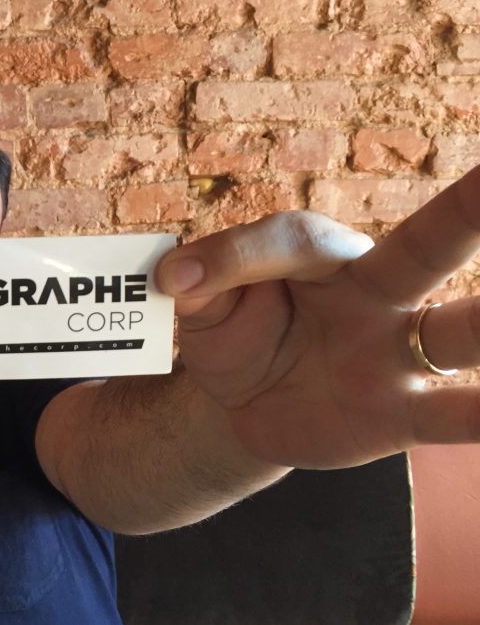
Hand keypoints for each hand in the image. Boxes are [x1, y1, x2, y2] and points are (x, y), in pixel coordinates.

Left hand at [156, 168, 478, 468]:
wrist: (249, 401)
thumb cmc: (233, 331)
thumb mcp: (202, 305)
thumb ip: (201, 282)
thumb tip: (178, 276)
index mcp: (320, 254)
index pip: (292, 243)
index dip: (234, 258)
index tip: (178, 281)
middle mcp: (377, 290)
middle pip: (430, 246)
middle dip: (476, 210)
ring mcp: (397, 352)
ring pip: (462, 332)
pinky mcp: (401, 414)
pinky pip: (455, 418)